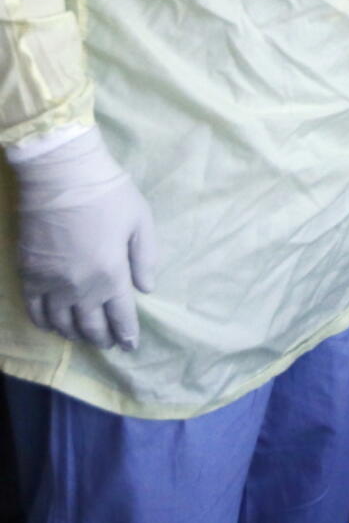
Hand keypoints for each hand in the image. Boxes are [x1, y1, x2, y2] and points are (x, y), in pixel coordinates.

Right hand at [12, 125, 156, 351]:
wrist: (61, 176)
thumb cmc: (108, 194)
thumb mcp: (141, 221)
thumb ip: (145, 257)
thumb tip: (146, 289)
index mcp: (111, 276)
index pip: (120, 317)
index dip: (126, 334)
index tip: (130, 346)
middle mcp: (80, 289)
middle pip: (90, 326)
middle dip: (102, 338)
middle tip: (110, 344)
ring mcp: (51, 285)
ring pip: (62, 324)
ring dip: (75, 334)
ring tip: (85, 336)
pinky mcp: (28, 276)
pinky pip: (35, 312)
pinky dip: (45, 324)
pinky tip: (54, 325)